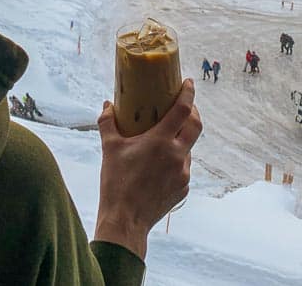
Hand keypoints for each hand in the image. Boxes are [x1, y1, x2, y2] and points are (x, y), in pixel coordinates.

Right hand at [94, 79, 201, 259]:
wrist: (126, 220)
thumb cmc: (116, 182)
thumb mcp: (109, 147)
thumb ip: (108, 122)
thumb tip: (107, 104)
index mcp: (160, 141)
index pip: (182, 110)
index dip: (188, 94)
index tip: (189, 82)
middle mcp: (177, 155)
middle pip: (196, 126)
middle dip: (193, 111)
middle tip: (184, 104)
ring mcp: (183, 173)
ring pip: (189, 148)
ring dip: (182, 138)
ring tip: (165, 136)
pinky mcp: (183, 188)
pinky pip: (184, 167)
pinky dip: (176, 158)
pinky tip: (160, 162)